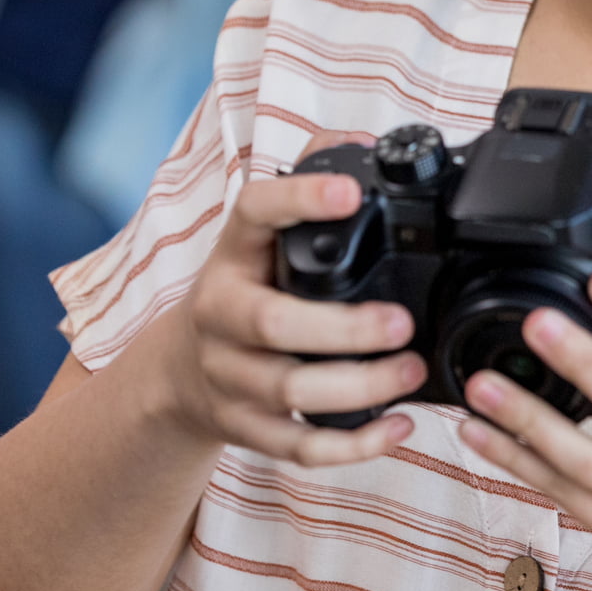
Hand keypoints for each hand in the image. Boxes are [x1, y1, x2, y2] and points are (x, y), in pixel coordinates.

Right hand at [147, 132, 427, 465]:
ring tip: (411, 371)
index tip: (351, 194)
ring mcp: (229, 375)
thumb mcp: (257, 234)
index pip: (254, 212)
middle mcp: (221, 313)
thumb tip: (361, 143)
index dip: (299, 201)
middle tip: (402, 322)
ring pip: (289, 392)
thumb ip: (306, 177)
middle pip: (273, 324)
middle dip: (344, 328)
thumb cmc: (242, 290)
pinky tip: (398, 426)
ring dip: (359, 387)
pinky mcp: (245, 428)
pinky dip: (353, 445)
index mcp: (232, 253)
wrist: (179, 371)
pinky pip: (297, 447)